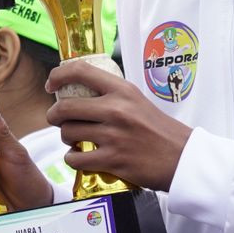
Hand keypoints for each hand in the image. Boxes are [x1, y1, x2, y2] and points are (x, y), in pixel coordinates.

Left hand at [46, 60, 192, 190]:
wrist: (182, 158)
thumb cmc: (160, 130)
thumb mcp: (137, 100)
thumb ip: (112, 94)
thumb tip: (81, 90)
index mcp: (122, 90)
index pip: (80, 71)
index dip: (58, 76)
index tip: (51, 85)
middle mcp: (116, 110)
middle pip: (65, 108)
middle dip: (54, 115)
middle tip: (57, 119)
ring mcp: (113, 136)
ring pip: (68, 133)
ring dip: (65, 138)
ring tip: (74, 139)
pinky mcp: (113, 160)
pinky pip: (76, 159)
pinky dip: (72, 159)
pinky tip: (80, 157)